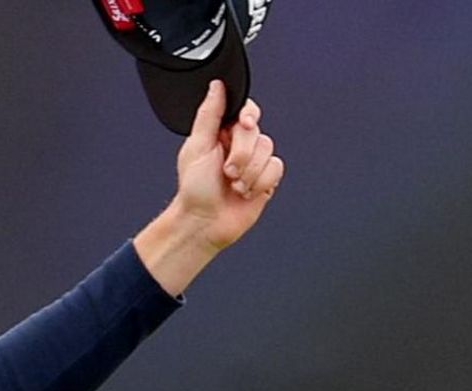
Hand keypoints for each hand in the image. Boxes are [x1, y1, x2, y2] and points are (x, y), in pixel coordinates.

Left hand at [175, 79, 285, 250]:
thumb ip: (209, 114)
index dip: (248, 116)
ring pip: (269, 150)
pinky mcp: (266, 179)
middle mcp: (239, 145)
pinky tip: (246, 192)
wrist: (204, 222)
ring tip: (234, 185)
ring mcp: (254, 162)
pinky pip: (277, 168)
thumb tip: (217, 86)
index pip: (245, 110)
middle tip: (226, 171)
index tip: (243, 124)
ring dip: (250, 171)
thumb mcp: (197, 147)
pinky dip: (261, 182)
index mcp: (221, 133)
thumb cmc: (195, 189)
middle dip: (241, 154)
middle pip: (257, 132)